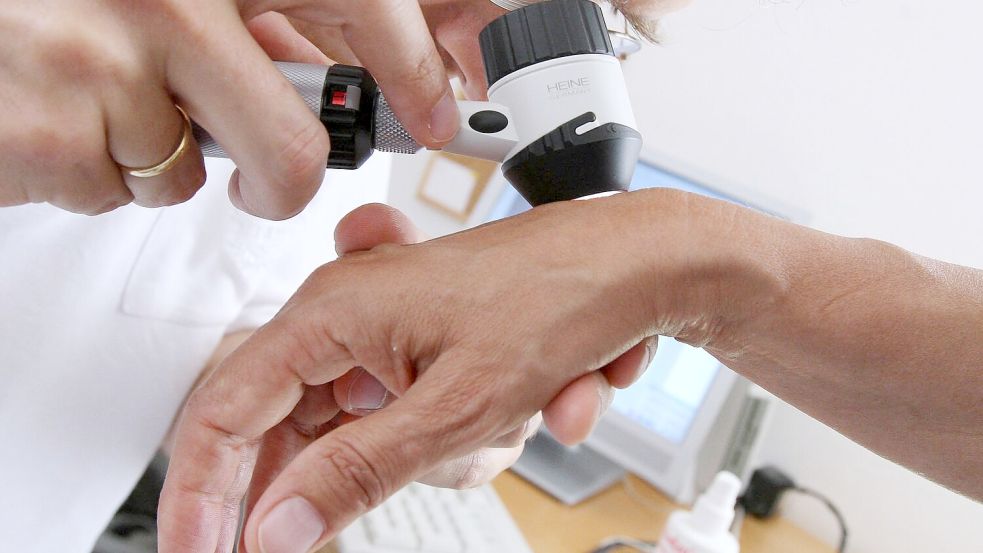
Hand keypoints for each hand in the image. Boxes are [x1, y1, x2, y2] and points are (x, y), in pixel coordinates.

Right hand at [0, 0, 470, 217]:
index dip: (407, 62)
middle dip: (288, 182)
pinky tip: (62, 119)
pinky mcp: (58, 137)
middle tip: (272, 184)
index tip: (434, 111)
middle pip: (292, 138)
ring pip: (200, 176)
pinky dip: (104, 174)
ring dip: (161, 160)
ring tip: (103, 104)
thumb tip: (326, 63)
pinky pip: (129, 192)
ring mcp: (106, 64)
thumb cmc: (49, 9)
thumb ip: (244, 17)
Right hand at [159, 193, 714, 552]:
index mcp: (332, 311)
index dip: (204, 492)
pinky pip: (392, 416)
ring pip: (346, 429)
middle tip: (310, 539)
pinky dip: (437, 441)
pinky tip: (512, 416)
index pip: (226, 412)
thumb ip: (358, 470)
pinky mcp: (415, 349)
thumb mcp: (456, 405)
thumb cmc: (557, 296)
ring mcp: (382, 333)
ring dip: (417, 457)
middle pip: (278, 425)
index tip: (202, 551)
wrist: (632, 264)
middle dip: (313, 485)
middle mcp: (345, 315)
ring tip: (502, 427)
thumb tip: (278, 525)